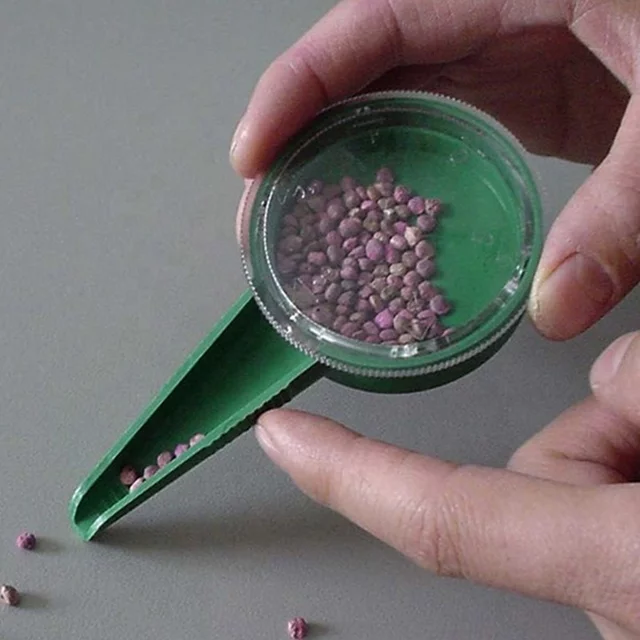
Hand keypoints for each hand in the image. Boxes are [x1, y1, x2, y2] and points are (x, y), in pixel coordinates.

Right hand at [230, 0, 638, 340]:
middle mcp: (488, 14)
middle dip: (298, 141)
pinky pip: (435, 125)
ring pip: (389, 101)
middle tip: (264, 215)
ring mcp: (502, 53)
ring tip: (302, 229)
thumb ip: (620, 205)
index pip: (371, 25)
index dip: (297, 87)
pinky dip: (398, 173)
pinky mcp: (520, 88)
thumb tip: (556, 308)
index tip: (252, 154)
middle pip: (360, 71)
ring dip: (338, 162)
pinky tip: (379, 221)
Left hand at [255, 332, 639, 639]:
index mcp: (629, 569)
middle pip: (534, 477)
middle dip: (587, 431)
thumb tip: (598, 370)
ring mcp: (626, 616)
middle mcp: (619, 614)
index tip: (280, 438)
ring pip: (573, 490)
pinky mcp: (635, 602)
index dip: (347, 474)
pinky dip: (628, 485)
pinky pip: (602, 520)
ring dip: (618, 453)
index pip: (443, 519)